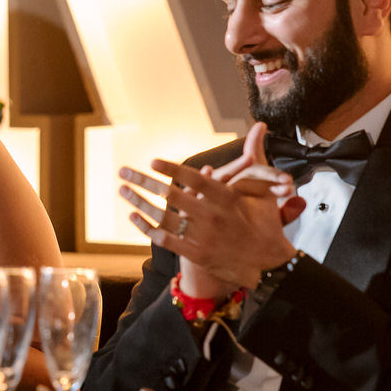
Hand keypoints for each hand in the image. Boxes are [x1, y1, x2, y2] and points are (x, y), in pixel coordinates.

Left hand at [119, 125, 296, 290]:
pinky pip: (165, 239)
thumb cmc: (264, 222)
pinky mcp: (196, 254)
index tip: (152, 161)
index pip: (194, 179)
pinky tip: (133, 216)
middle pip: (171, 196)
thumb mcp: (262, 189)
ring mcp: (202, 236)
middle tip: (123, 171)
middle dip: (143, 182)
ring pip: (163, 217)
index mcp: (226, 198)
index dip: (172, 169)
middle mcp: (212, 216)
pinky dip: (147, 227)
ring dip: (139, 202)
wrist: (269, 264)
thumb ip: (254, 157)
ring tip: (122, 190)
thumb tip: (260, 126)